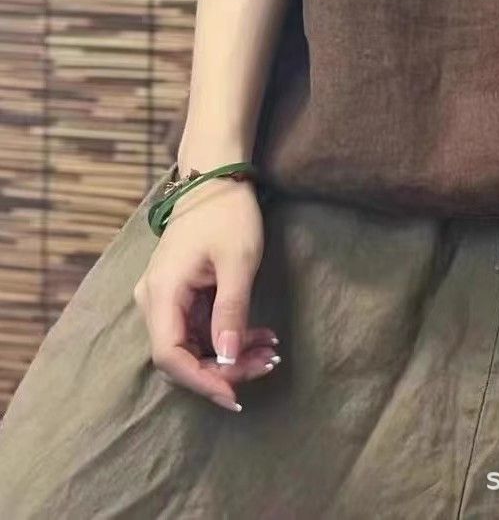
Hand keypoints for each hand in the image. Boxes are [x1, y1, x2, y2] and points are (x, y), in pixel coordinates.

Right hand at [133, 173, 278, 411]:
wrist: (217, 175)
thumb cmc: (227, 213)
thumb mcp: (238, 262)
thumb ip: (231, 312)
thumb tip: (226, 361)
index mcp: (161, 293)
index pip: (170, 355)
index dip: (201, 381)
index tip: (235, 396)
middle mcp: (154, 300)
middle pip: (182, 354)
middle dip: (224, 368)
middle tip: (267, 365)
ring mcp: (166, 297)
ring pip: (194, 343)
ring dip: (231, 354)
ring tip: (271, 352)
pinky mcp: (181, 293)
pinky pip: (200, 327)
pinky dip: (229, 336)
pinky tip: (261, 337)